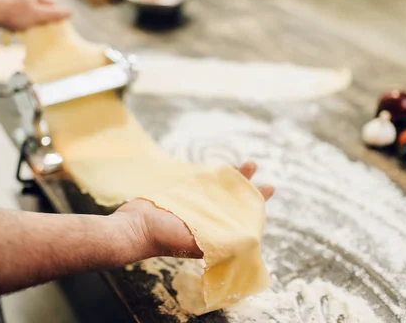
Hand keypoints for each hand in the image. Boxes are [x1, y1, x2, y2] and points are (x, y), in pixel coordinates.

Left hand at [0, 0, 70, 30]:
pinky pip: (21, 20)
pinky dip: (21, 27)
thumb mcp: (38, 15)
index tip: (58, 29)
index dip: (57, 17)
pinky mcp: (9, 10)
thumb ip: (54, 14)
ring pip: (32, 17)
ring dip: (32, 26)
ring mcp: (18, 3)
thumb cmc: (13, 14)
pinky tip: (18, 33)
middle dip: (44, 23)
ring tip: (31, 34)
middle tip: (45, 34)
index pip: (54, 6)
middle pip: (43, 11)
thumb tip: (70, 12)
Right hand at [113, 161, 273, 258]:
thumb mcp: (199, 242)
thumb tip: (249, 238)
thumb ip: (223, 239)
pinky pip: (202, 184)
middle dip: (247, 185)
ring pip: (220, 189)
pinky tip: (222, 168)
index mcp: (216, 234)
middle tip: (254, 166)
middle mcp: (209, 220)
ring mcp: (196, 206)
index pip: (243, 218)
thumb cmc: (166, 237)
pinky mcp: (182, 196)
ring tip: (247, 164)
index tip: (269, 187)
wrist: (136, 226)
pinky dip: (214, 176)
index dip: (258, 203)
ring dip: (234, 177)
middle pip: (234, 201)